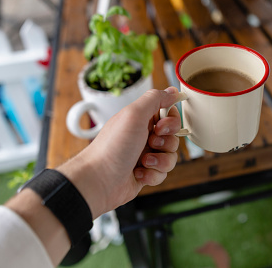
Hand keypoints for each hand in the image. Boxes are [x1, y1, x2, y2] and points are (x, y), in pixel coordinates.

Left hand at [58, 87, 181, 217]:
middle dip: (167, 142)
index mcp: (140, 119)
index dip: (171, 121)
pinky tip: (138, 174)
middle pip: (173, 137)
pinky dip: (153, 175)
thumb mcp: (134, 114)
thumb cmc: (113, 146)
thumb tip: (172, 90)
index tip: (161, 126)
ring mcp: (145, 155)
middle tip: (151, 143)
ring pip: (171, 157)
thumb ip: (155, 98)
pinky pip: (162, 173)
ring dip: (160, 160)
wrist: (98, 180)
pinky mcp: (145, 173)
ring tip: (144, 162)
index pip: (168, 114)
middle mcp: (143, 136)